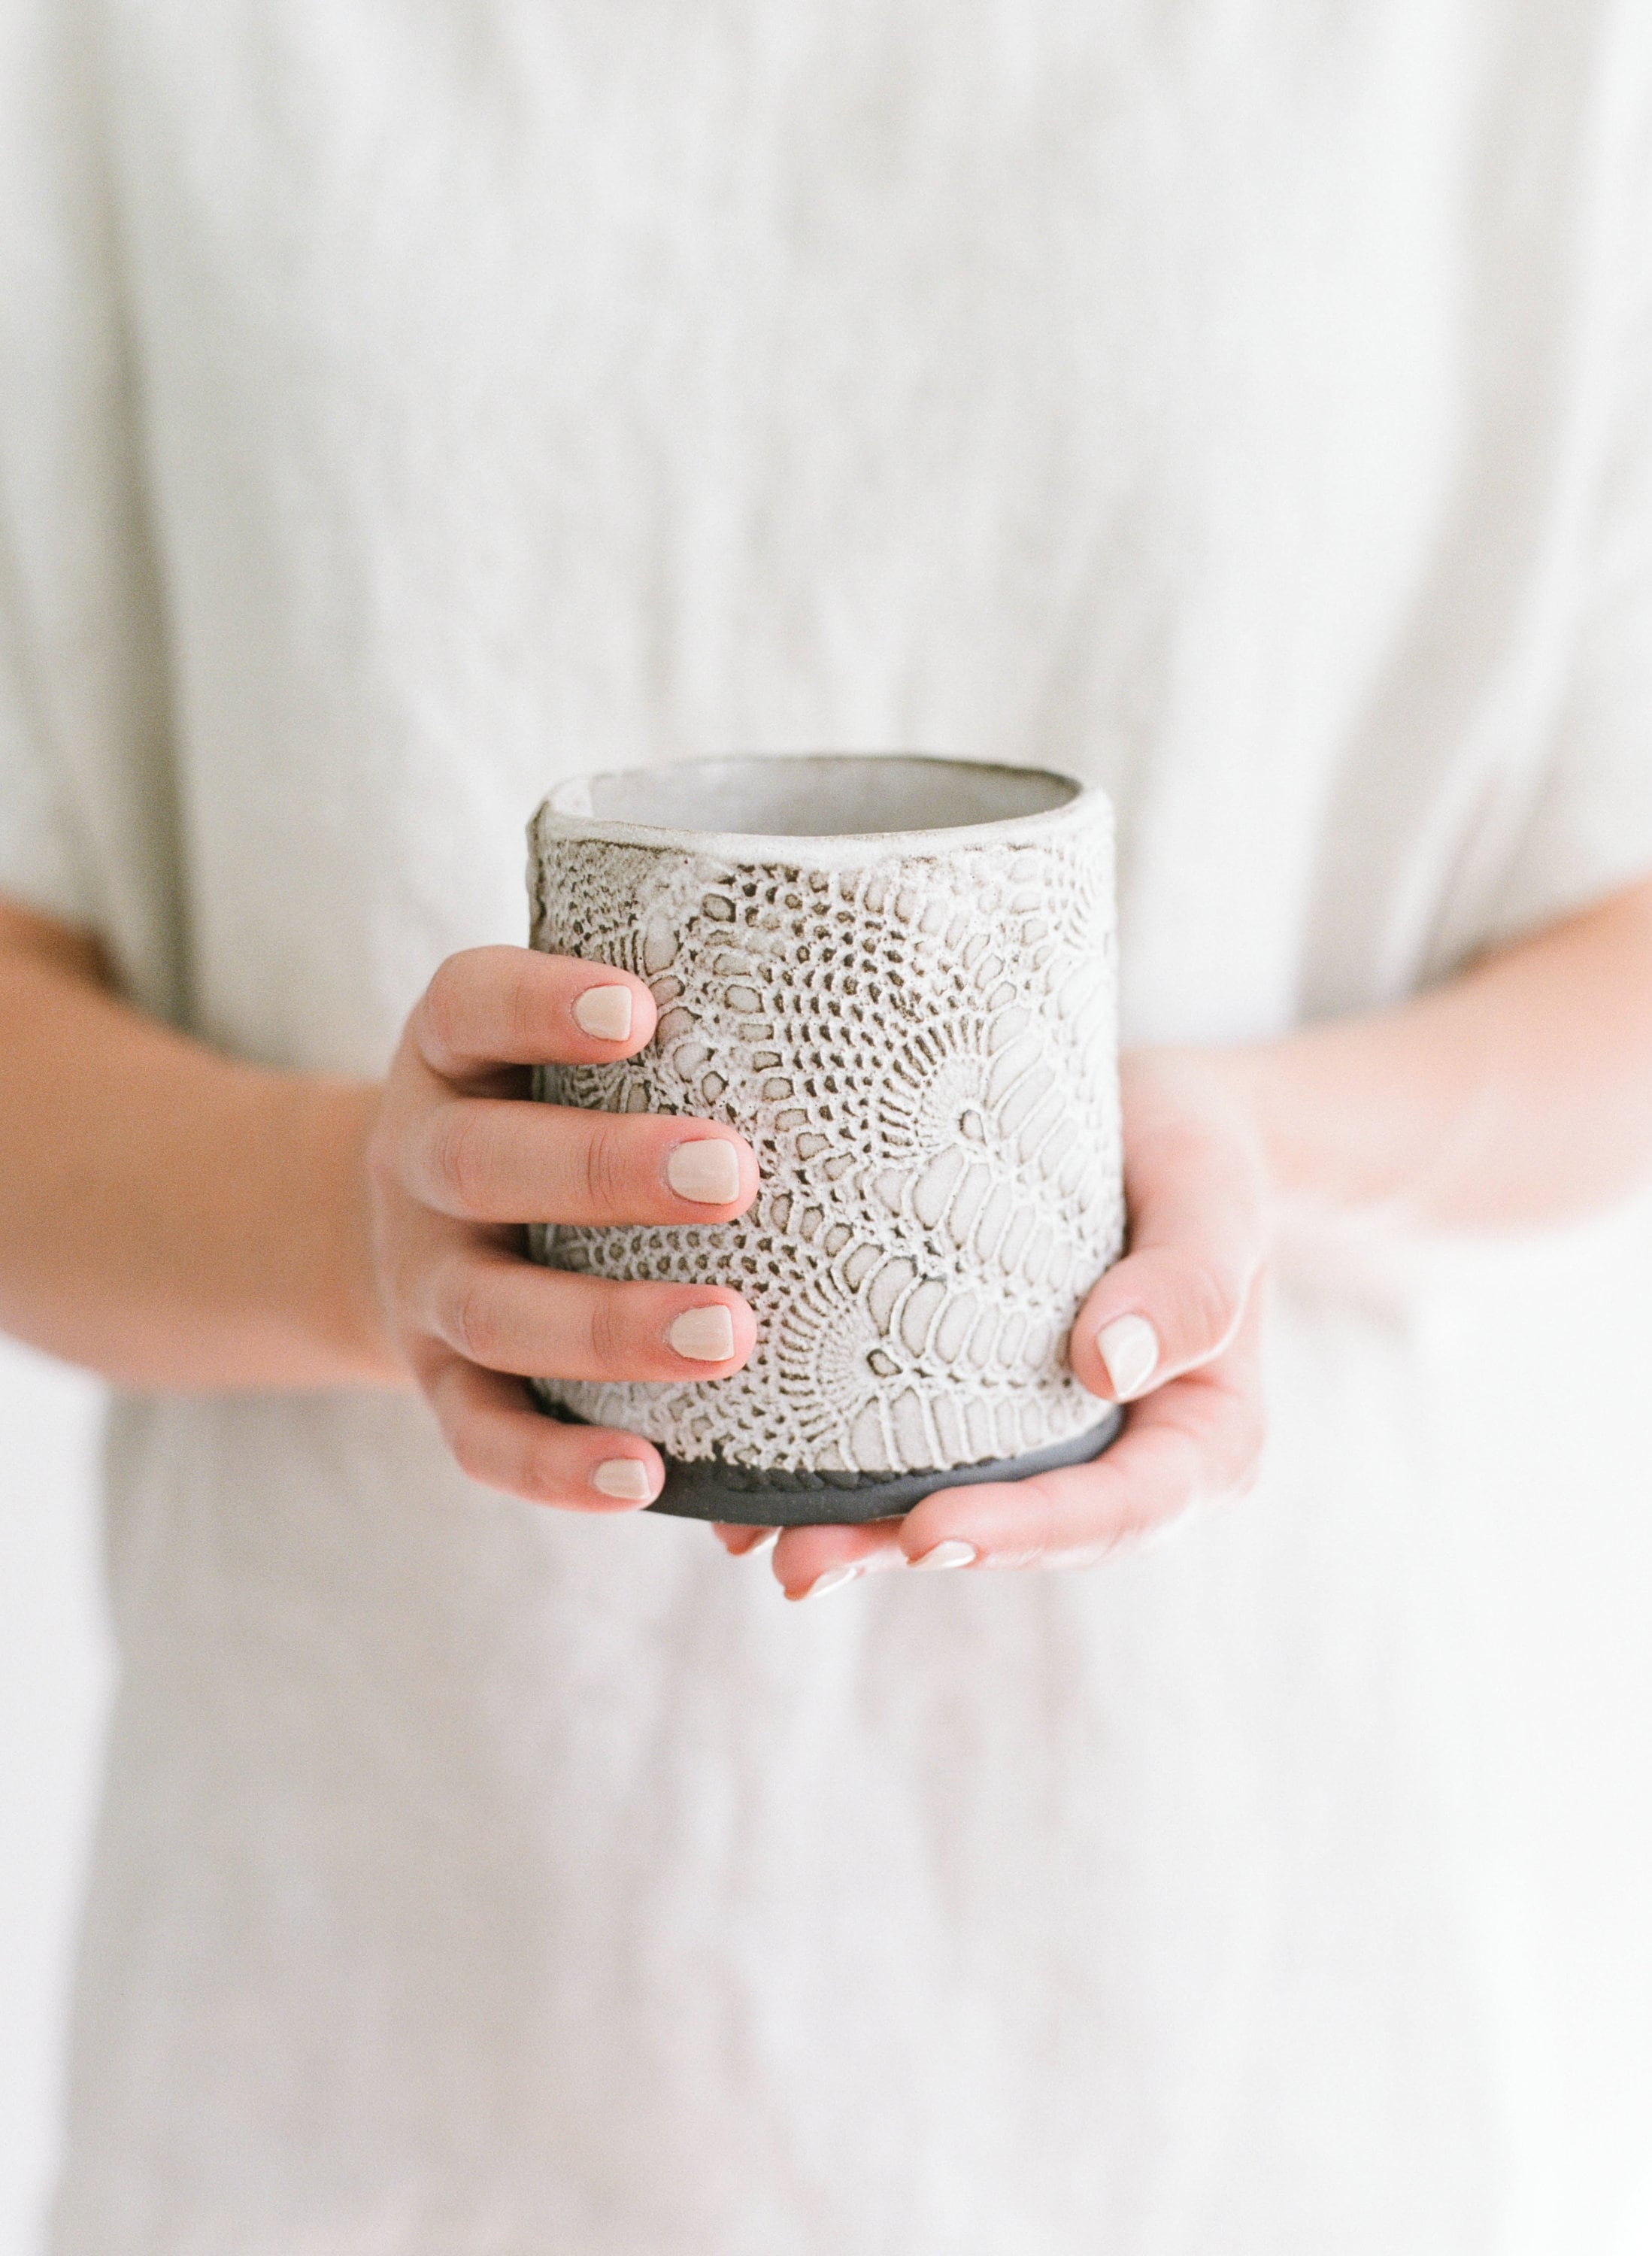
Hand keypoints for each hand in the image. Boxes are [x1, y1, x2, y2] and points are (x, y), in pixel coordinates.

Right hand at [365, 946, 758, 1507]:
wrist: (399, 1223)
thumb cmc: (550, 1115)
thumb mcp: (562, 1058)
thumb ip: (679, 1041)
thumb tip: (901, 1031)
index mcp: (451, 1059)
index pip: (469, 1006)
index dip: (539, 1004)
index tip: (639, 1009)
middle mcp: (420, 1163)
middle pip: (483, 1163)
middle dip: (604, 1170)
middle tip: (733, 1174)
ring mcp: (422, 1280)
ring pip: (488, 1308)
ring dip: (605, 1323)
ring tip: (729, 1332)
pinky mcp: (436, 1382)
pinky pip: (478, 1435)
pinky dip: (553, 1464)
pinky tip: (646, 1476)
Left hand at [716, 1047, 1270, 1594]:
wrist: (1155, 1123)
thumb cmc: (1199, 1154)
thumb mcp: (1214, 1197)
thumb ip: (1189, 1281)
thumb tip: (1108, 1365)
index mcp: (1197, 1443)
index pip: (1119, 1510)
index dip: (1024, 1532)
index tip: (930, 1532)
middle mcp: (1111, 1462)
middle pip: (1012, 1531)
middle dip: (900, 1551)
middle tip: (802, 1563)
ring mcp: (1034, 1441)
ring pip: (944, 1504)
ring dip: (847, 1530)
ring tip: (746, 1540)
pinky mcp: (968, 1401)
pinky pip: (903, 1446)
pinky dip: (825, 1465)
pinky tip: (734, 1475)